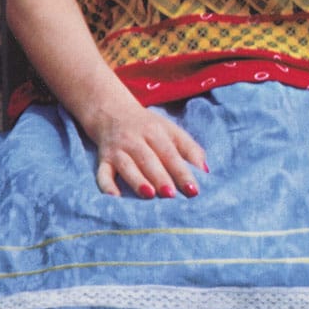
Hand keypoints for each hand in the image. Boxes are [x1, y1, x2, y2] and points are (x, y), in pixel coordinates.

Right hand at [91, 100, 208, 199]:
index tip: (193, 190)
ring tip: (149, 195)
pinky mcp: (103, 159)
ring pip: (127, 165)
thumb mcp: (170, 131)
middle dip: (160, 177)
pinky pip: (102, 173)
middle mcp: (136, 140)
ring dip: (137, 180)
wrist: (111, 111)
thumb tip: (207, 171)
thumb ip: (190, 149)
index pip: (171, 153)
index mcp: (156, 132)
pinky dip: (106, 185)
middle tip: (171, 195)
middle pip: (149, 159)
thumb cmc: (148, 127)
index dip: (182, 172)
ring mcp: (118, 150)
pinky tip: (115, 198)